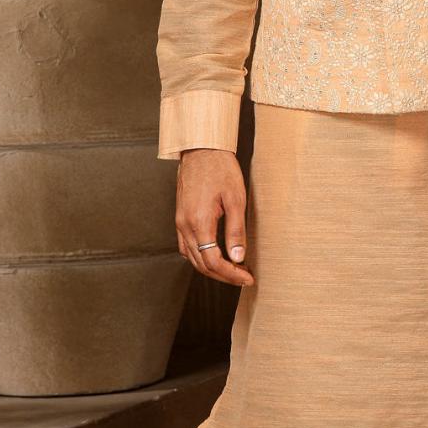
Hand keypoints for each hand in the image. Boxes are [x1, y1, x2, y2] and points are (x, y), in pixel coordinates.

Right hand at [175, 147, 255, 284]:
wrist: (201, 149)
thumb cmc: (220, 169)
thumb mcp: (236, 199)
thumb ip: (236, 231)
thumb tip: (238, 258)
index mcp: (199, 222)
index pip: (213, 261)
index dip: (231, 274)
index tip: (247, 278)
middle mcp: (185, 225)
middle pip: (201, 264)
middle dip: (223, 275)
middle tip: (244, 278)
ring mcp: (180, 222)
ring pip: (192, 257)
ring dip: (212, 268)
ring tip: (233, 270)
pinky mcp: (180, 217)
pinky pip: (187, 246)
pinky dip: (201, 257)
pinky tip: (215, 256)